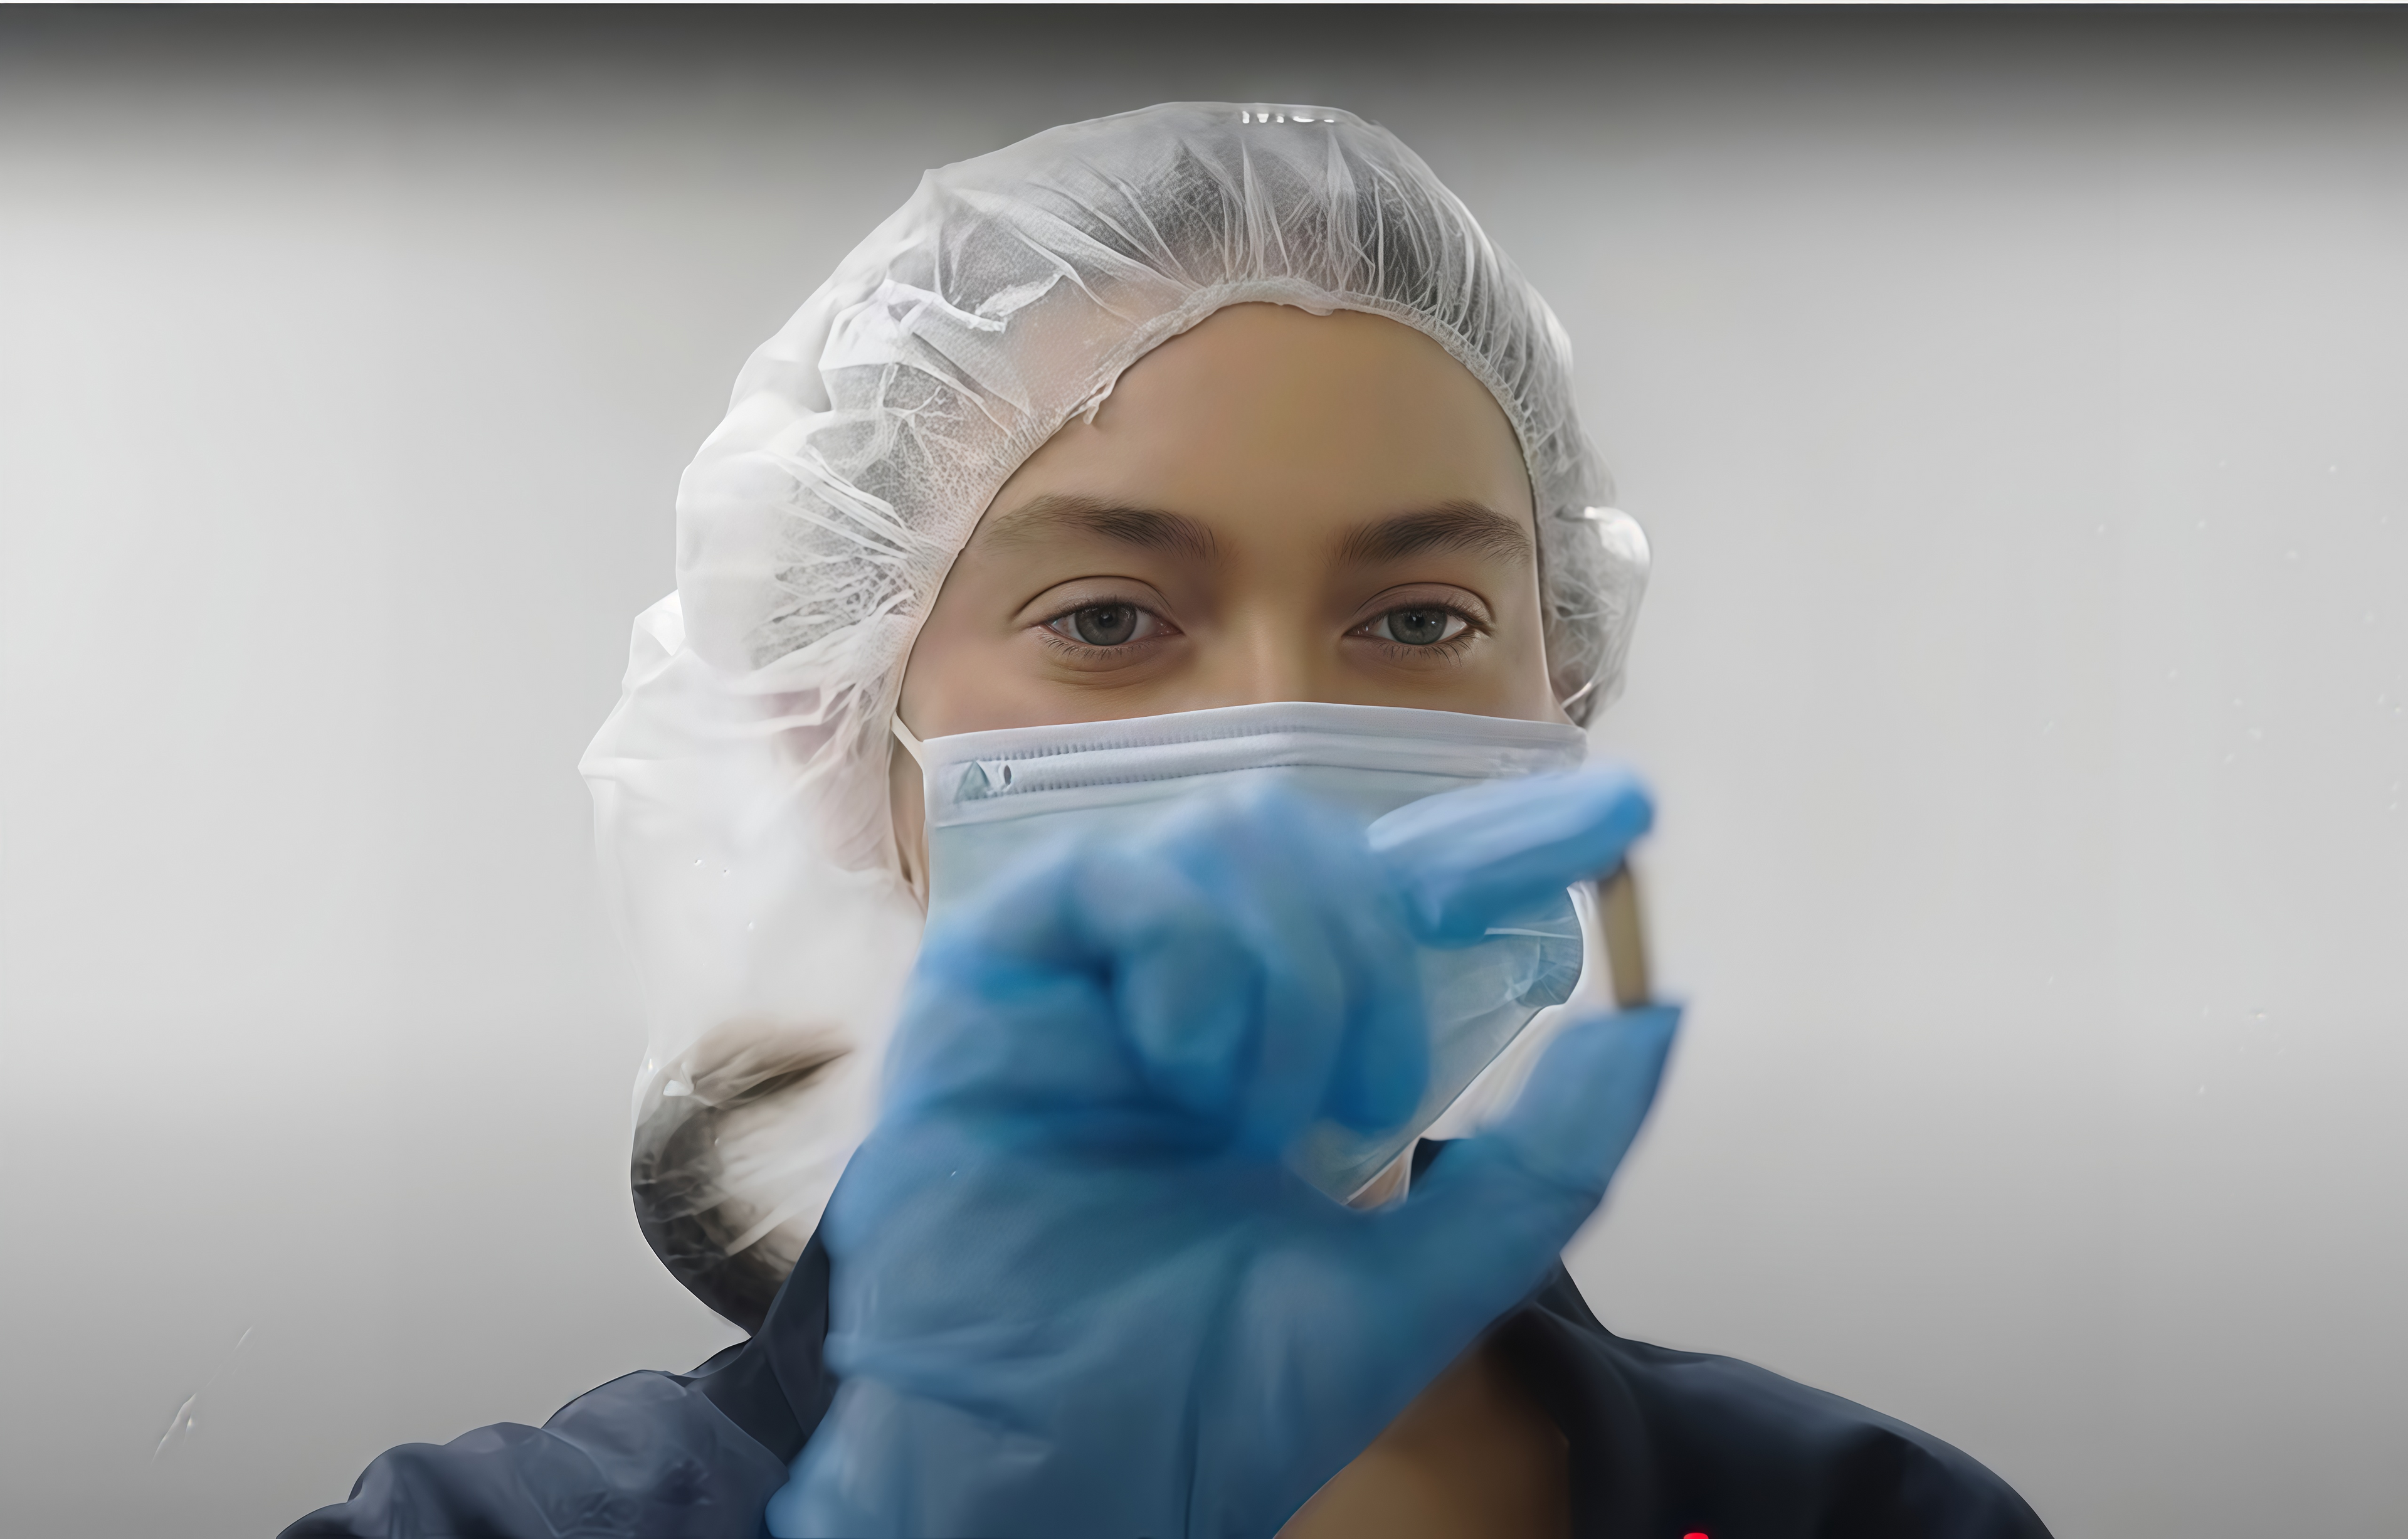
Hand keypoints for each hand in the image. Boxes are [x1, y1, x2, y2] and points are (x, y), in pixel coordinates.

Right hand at [767, 771, 1679, 1538]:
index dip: (1504, 841)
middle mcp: (1182, 985)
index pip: (1397, 892)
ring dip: (1289, 973)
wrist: (1076, 1478)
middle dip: (1375, 951)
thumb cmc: (1216, 1397)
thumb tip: (1661, 1017)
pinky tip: (1190, 1072)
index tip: (1623, 813)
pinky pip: (1106, 880)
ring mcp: (1087, 976)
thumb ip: (1548, 1159)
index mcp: (1276, 1039)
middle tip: (1372, 1090)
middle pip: (1310, 842)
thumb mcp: (1428, 1275)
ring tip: (1264, 1114)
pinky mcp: (991, 982)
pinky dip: (1187, 955)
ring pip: (1224, 840)